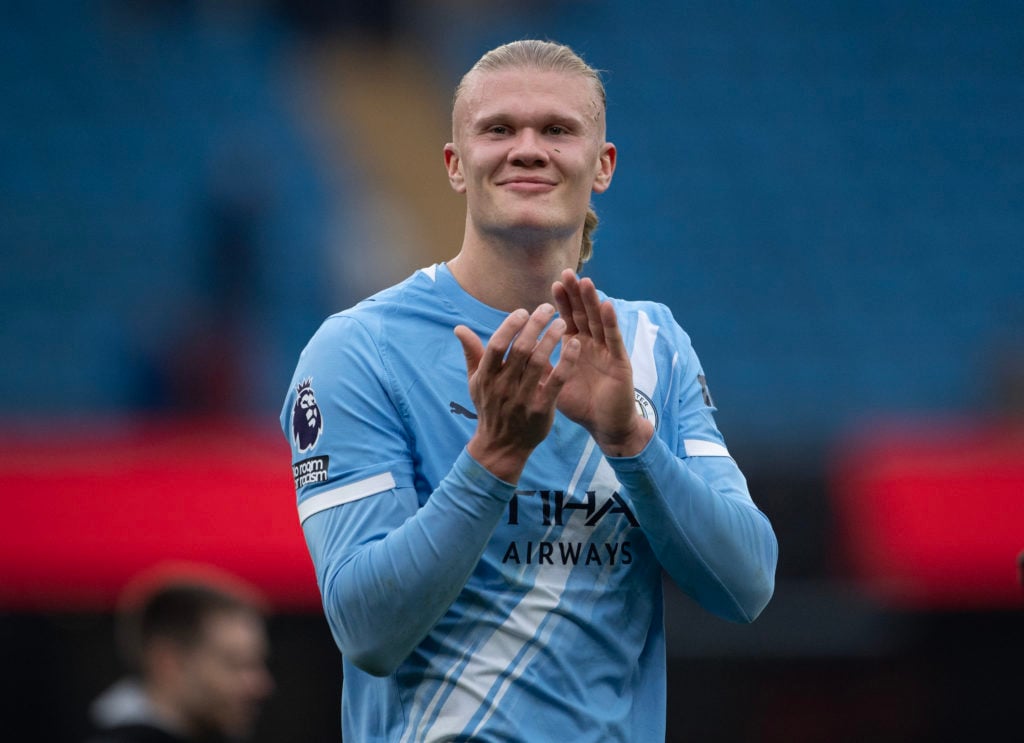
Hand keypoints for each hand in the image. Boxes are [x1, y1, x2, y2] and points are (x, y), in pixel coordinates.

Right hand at [454, 304, 579, 482]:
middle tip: (548, 308)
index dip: (510, 326)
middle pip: (521, 349)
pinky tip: (573, 345)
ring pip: (539, 362)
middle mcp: (503, 386)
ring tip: (562, 322)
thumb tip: (459, 328)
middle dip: (535, 325)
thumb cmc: (489, 408)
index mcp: (486, 377)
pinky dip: (566, 361)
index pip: (496, 345)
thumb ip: (471, 354)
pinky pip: (556, 381)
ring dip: (552, 339)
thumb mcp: (475, 383)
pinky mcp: (542, 409)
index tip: (523, 312)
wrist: (501, 446)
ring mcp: (523, 399)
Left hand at [552, 269, 653, 456]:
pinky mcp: (620, 361)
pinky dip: (610, 322)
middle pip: (583, 314)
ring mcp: (607, 350)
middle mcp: (592, 344)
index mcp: (576, 346)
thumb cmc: (579, 403)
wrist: (603, 425)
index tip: (554, 283)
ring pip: (599, 321)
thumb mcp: (552, 382)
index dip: (563, 302)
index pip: (569, 318)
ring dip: (592, 302)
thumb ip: (538, 364)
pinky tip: (606, 306)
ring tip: (586, 282)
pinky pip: (613, 339)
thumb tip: (514, 350)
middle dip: (576, 294)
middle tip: (569, 273)